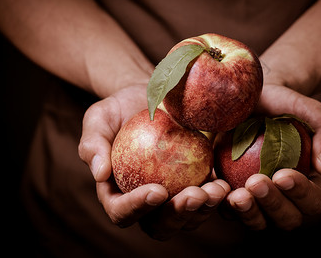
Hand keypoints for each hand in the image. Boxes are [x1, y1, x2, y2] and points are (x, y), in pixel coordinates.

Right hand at [78, 84, 228, 238]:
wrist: (149, 97)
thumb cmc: (119, 109)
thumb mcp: (98, 119)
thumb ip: (93, 145)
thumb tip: (100, 174)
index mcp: (117, 192)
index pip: (122, 212)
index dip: (138, 208)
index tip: (157, 190)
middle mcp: (147, 201)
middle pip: (160, 224)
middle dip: (178, 215)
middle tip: (194, 195)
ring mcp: (174, 194)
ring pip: (188, 217)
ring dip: (204, 209)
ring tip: (217, 189)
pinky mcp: (196, 182)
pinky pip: (208, 198)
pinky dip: (218, 195)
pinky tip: (227, 183)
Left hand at [224, 84, 320, 229]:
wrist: (253, 98)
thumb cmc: (285, 105)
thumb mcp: (310, 111)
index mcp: (310, 184)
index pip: (312, 201)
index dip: (300, 193)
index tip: (282, 174)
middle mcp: (285, 198)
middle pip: (286, 219)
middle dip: (272, 205)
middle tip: (256, 182)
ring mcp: (257, 199)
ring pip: (257, 221)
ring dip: (248, 213)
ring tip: (237, 195)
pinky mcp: (231, 192)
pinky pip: (225, 207)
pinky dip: (219, 203)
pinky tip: (213, 189)